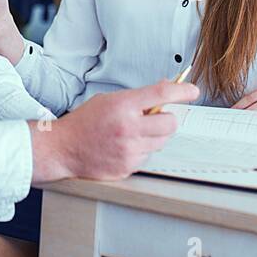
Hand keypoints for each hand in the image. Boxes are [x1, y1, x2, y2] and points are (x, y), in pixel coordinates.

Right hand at [29, 80, 199, 182]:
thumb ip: (138, 97)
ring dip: (155, 136)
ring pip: (162, 142)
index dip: (183, 91)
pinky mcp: (128, 167)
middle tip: (159, 117)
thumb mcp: (109, 100)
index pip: (162, 95)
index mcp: (123, 106)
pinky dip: (142, 151)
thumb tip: (165, 89)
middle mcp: (128, 128)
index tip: (193, 91)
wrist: (63, 148)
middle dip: (169, 118)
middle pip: (170, 123)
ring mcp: (129, 150)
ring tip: (134, 133)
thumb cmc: (85, 122)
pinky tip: (125, 146)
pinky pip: (147, 157)